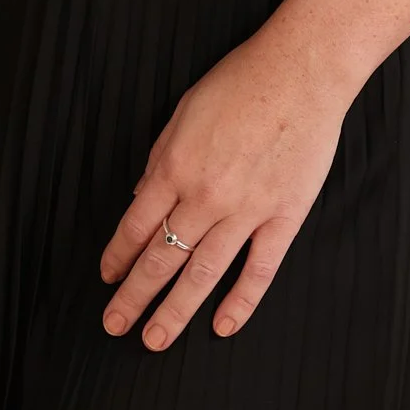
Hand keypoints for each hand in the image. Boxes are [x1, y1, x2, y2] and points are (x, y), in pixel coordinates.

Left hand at [97, 28, 356, 350]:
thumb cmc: (242, 80)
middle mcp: (205, 194)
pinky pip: (259, 269)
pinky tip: (222, 326)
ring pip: (202, 273)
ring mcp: (246, 209)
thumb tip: (140, 197)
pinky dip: (240, 302)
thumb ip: (160, 156)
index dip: (118, 256)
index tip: (108, 277)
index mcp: (175, 165)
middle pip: (161, 257)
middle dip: (134, 295)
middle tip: (115, 324)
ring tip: (154, 339)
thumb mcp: (184, 110)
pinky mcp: (283, 215)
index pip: (136, 225)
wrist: (301, 70)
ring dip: (175, 310)